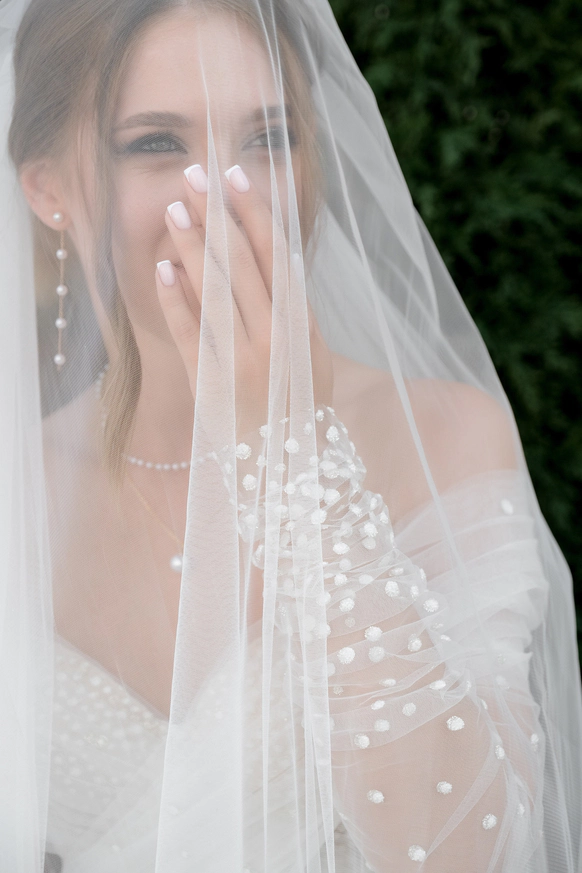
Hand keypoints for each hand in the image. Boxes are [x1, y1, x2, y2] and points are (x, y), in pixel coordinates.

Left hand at [155, 163, 332, 438]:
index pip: (277, 257)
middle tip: (194, 176)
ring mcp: (241, 363)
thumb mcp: (313, 358)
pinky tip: (162, 268)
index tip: (235, 175)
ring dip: (192, 246)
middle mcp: (274, 341)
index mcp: (303, 328)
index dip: (255, 213)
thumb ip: (296, 312)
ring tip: (174, 209)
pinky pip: (190, 335)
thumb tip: (279, 258)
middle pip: (242, 265)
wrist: (288, 468)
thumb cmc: (300, 406)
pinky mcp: (210, 385)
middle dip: (217, 216)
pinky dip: (175, 301)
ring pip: (214, 292)